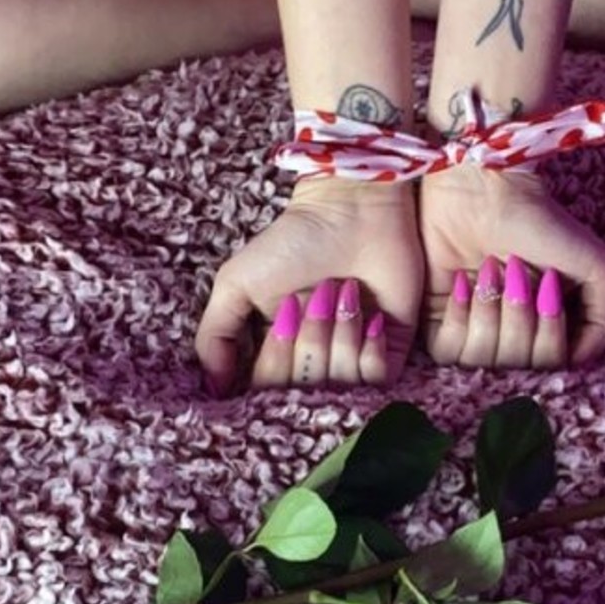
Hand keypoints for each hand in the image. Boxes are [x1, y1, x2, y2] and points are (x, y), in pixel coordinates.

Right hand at [196, 176, 423, 393]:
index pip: (269, 390)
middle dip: (309, 342)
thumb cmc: (292, 242)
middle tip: (314, 296)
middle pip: (306, 391)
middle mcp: (313, 359)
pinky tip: (373, 316)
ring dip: (340, 338)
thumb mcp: (236, 284)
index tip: (284, 314)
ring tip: (344, 294)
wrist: (351, 212)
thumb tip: (214, 388)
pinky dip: (371, 351)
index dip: (276, 359)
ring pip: (343, 387)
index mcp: (276, 350)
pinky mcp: (390, 349)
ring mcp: (353, 356)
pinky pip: (378, 381)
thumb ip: (214, 337)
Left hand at [418, 163, 604, 369]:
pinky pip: (449, 353)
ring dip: (491, 312)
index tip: (548, 287)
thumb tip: (579, 362)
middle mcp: (513, 336)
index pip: (552, 366)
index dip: (550, 333)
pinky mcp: (437, 324)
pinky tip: (463, 282)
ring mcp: (475, 332)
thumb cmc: (541, 222)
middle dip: (520, 317)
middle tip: (516, 270)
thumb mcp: (595, 268)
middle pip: (519, 366)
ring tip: (490, 270)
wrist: (486, 190)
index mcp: (550, 329)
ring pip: (485, 362)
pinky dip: (460, 317)